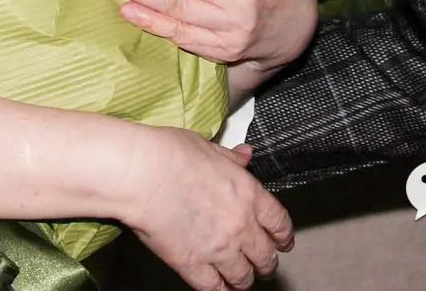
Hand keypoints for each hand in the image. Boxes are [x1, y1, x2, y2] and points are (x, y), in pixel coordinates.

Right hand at [117, 126, 293, 290]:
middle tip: (262, 265)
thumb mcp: (208, 148)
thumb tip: (245, 155)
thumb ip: (231, 158)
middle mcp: (240, 225)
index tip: (282, 242)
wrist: (142, 173)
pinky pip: (214, 288)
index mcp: (248, 194)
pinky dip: (219, 290)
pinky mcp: (193, 264)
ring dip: (244, 280)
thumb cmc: (170, 154)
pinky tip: (218, 287)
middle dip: (266, 263)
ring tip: (240, 279)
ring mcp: (218, 248)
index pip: (279, 223)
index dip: (283, 237)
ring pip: (243, 277)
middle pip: (266, 256)